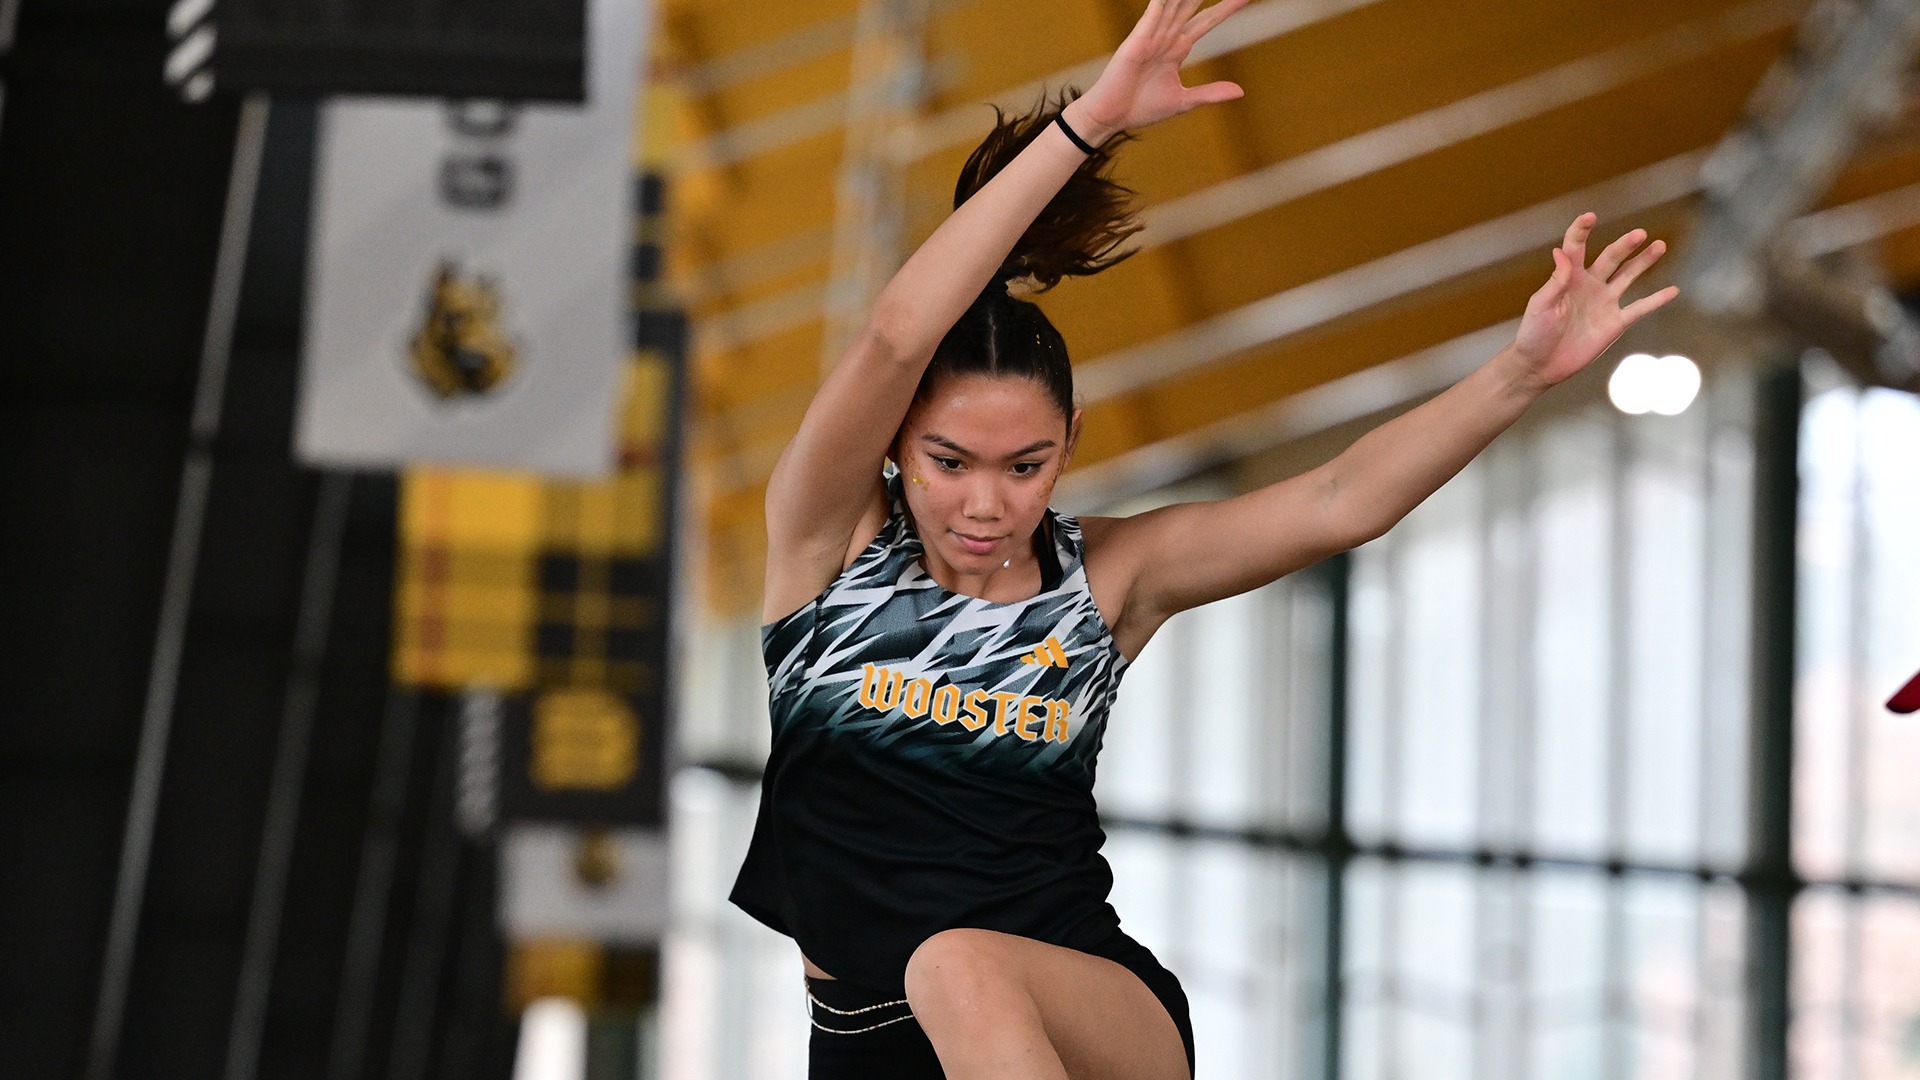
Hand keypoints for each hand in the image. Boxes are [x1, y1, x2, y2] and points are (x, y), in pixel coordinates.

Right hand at [1070, 0, 1247, 138]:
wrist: (1111, 117)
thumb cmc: (1140, 108)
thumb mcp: (1183, 101)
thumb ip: (1210, 93)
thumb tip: (1240, 91)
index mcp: (1177, 49)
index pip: (1206, 22)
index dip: (1225, 8)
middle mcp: (1165, 37)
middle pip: (1192, 6)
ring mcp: (1151, 36)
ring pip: (1174, 5)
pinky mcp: (1137, 41)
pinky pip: (1152, 15)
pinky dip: (1161, 2)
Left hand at [1510, 214, 1679, 389]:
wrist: (1540, 365)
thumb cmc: (1533, 334)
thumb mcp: (1540, 305)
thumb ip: (1555, 280)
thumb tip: (1560, 252)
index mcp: (1568, 278)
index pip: (1576, 247)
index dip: (1581, 230)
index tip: (1590, 216)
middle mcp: (1589, 285)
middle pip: (1611, 258)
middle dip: (1625, 245)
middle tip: (1640, 233)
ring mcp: (1604, 303)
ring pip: (1628, 276)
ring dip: (1644, 262)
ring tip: (1659, 245)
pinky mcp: (1614, 323)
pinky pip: (1639, 308)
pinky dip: (1656, 300)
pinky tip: (1672, 290)